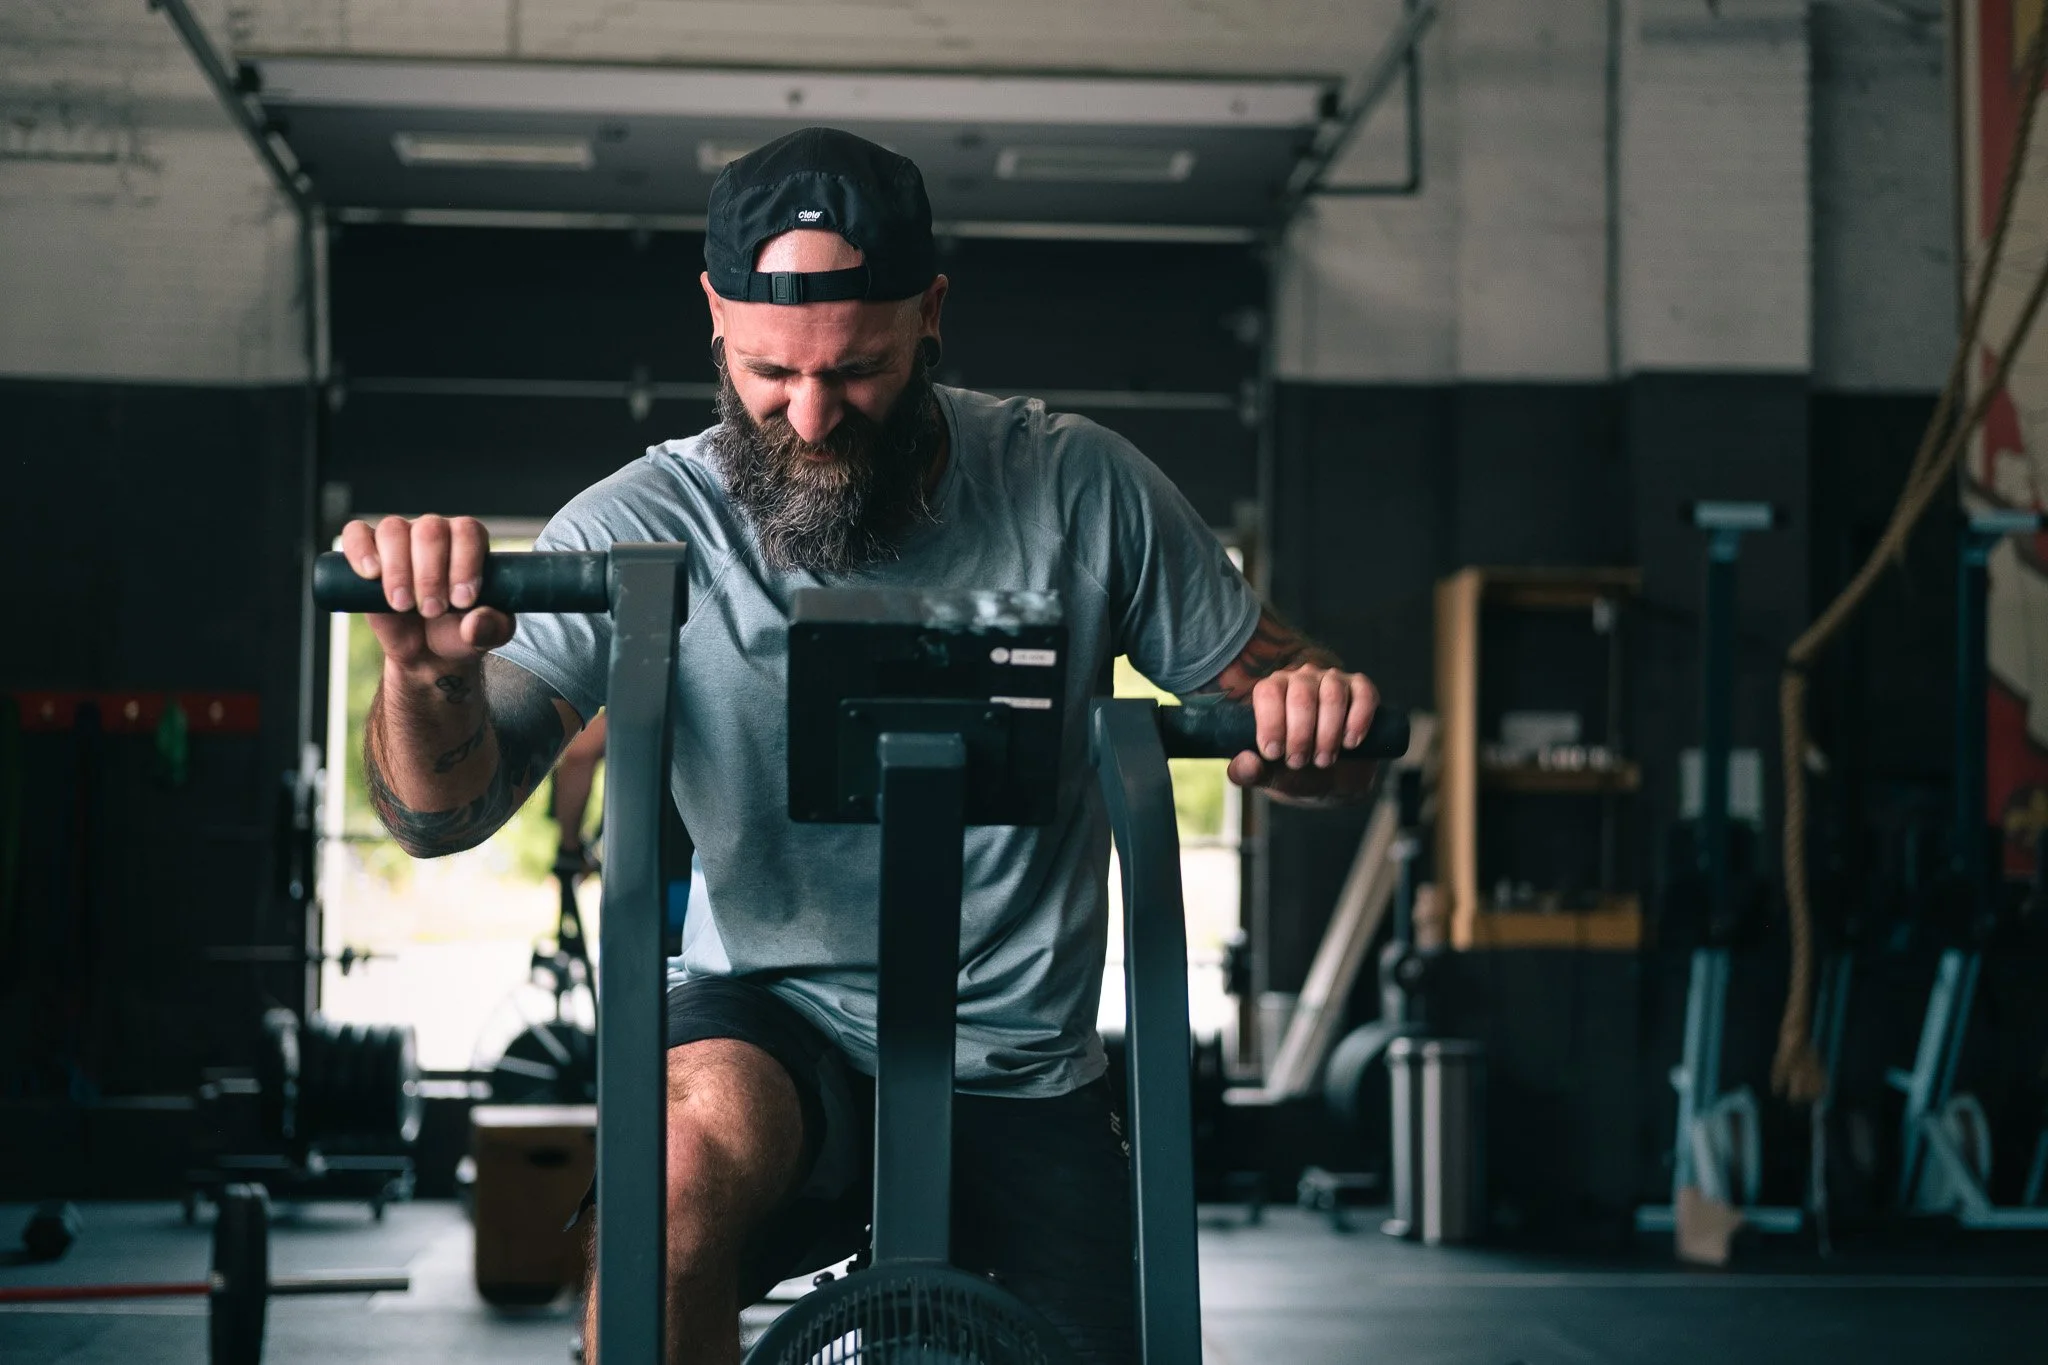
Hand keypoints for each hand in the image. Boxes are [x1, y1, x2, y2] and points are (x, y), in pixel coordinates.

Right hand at [337, 515, 512, 670]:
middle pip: (430, 529)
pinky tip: (371, 574)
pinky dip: (360, 550)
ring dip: (398, 570)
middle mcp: (434, 532)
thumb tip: (474, 622)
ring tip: (403, 605)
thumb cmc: (459, 632)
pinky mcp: (367, 552)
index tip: (462, 601)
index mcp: (469, 542)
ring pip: (394, 529)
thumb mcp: (488, 636)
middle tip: (432, 611)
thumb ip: (492, 628)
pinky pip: (356, 533)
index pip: (467, 531)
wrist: (426, 652)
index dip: (464, 563)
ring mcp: (399, 539)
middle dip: (430, 575)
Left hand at [1226, 663, 1379, 799]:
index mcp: (1273, 691)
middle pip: (1301, 695)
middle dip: (1301, 735)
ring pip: (1332, 695)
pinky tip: (1350, 743)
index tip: (1274, 754)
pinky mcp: (1361, 690)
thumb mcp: (1268, 775)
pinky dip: (1357, 721)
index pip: (1268, 692)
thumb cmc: (1295, 771)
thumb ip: (1247, 772)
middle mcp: (1302, 678)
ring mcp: (1333, 681)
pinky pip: (1363, 695)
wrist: (1332, 780)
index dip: (1271, 724)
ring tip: (1324, 759)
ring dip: (1328, 734)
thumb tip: (1245, 762)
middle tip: (1300, 762)